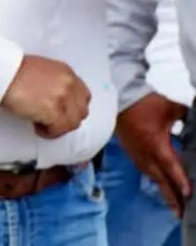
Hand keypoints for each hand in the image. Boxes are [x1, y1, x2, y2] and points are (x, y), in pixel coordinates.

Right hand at [0, 54, 90, 138]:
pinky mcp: (54, 112)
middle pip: (81, 111)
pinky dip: (48, 132)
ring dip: (58, 127)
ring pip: (72, 123)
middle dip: (67, 118)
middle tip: (51, 120)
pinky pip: (58, 130)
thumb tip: (54, 98)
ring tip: (41, 124)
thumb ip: (54, 82)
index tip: (62, 111)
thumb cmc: (11, 70)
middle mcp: (69, 84)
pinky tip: (36, 127)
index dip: (73, 107)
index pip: (83, 95)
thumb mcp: (39, 69)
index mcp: (66, 72)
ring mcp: (63, 98)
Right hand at [117, 93, 190, 213]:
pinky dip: (153, 178)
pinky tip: (158, 182)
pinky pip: (144, 169)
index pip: (170, 166)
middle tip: (180, 212)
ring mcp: (136, 152)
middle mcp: (145, 152)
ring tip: (172, 203)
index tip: (188, 194)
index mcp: (155, 143)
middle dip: (171, 196)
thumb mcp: (171, 108)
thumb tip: (194, 121)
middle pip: (160, 179)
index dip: (180, 181)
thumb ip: (186, 117)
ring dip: (162, 189)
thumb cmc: (144, 103)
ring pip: (151, 176)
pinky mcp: (130, 150)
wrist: (120, 96)